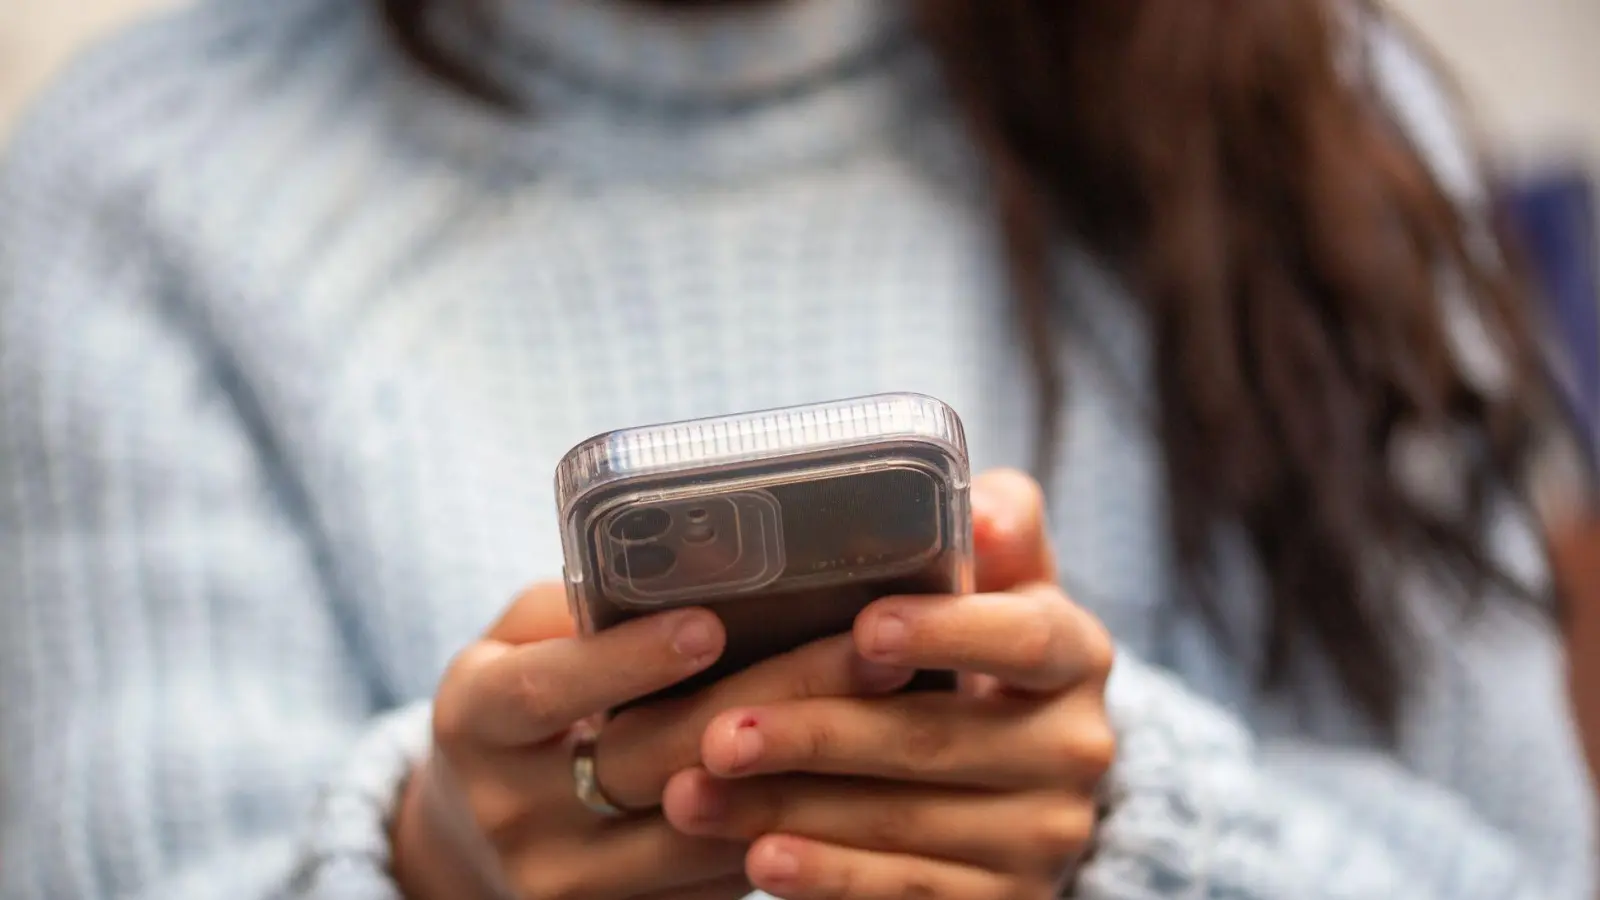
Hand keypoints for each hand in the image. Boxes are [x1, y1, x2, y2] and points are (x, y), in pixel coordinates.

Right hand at [392, 586, 913, 899]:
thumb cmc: (524, 705)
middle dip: (769, 699)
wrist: (484, 841)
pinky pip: (728, 880)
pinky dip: (801, 823)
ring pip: (706, 832)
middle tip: (865, 647)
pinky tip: (869, 772)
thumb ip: (579, 609)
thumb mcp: (517, 644)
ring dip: (808, 769)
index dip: (624, 661)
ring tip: (894, 705)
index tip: (709, 624)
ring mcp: (572, 884)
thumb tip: (685, 557)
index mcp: (474, 723)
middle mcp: (513, 814)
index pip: (544, 693)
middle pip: (655, 760)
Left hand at [662, 470, 1115, 899]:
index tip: (866, 629)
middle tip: (720, 730)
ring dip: (791, 811)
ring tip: (695, 795)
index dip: (948, 634)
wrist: (1024, 783)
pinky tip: (761, 860)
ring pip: (906, 827)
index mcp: (1077, 655)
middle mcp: (1078, 750)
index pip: (1025, 640)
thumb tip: (981, 512)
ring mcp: (1046, 838)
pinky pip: (908, 892)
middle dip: (819, 737)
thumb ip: (996, 534)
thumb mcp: (1000, 588)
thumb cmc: (977, 654)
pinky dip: (830, 878)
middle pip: (937, 742)